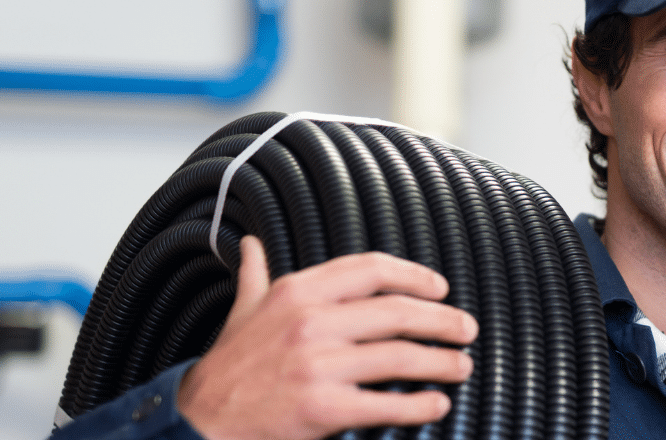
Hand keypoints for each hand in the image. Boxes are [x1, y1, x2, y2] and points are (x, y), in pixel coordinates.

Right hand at [177, 236, 477, 439]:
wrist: (198, 420)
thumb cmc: (229, 366)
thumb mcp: (242, 311)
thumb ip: (256, 276)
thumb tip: (249, 245)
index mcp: (296, 292)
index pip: (371, 269)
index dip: (414, 277)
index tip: (440, 288)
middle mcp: (310, 322)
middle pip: (398, 312)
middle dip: (442, 321)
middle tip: (467, 329)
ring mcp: (317, 365)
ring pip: (400, 357)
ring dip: (441, 362)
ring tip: (461, 366)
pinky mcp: (322, 407)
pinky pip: (386, 404)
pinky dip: (419, 405)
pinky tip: (436, 404)